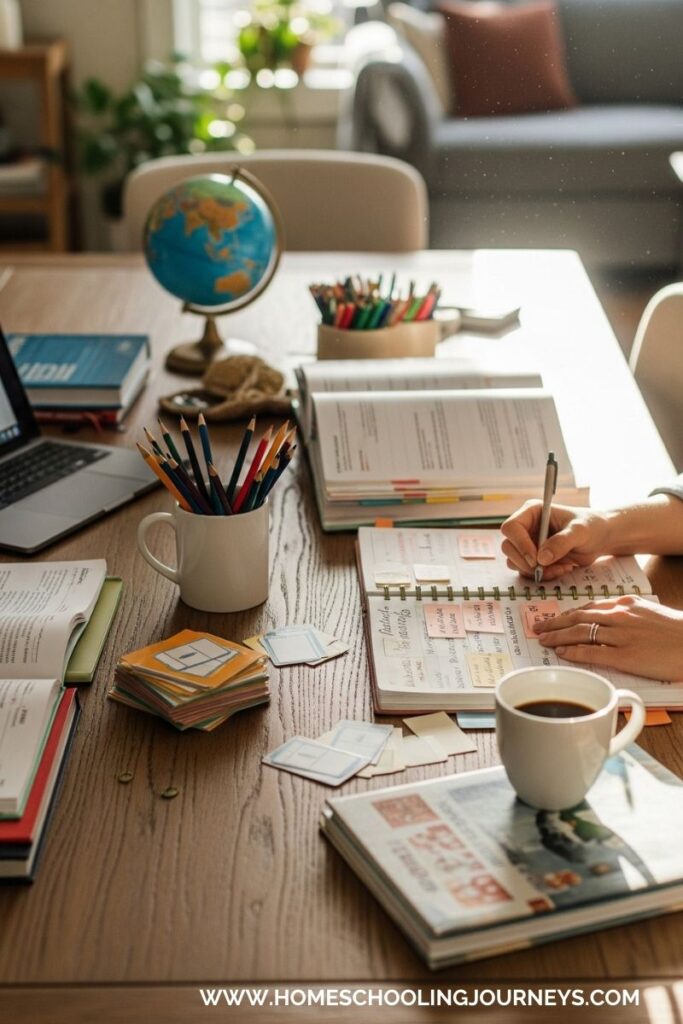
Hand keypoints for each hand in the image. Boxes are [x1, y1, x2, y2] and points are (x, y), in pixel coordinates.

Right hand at [500, 501, 612, 579]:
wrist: (600, 538)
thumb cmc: (591, 526)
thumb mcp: (580, 531)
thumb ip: (562, 542)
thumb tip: (542, 558)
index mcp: (532, 512)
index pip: (511, 527)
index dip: (519, 544)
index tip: (536, 559)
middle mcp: (526, 528)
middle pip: (508, 547)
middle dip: (525, 562)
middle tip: (546, 568)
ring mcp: (528, 544)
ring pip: (515, 562)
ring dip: (535, 571)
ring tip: (561, 568)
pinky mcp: (533, 558)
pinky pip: (527, 572)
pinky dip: (542, 575)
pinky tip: (562, 569)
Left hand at [534, 595, 682, 680]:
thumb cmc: (677, 631)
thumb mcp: (650, 613)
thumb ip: (628, 614)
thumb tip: (610, 620)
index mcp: (625, 604)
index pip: (588, 607)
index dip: (567, 614)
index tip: (555, 619)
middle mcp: (619, 616)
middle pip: (577, 617)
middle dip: (555, 623)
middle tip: (538, 628)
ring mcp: (621, 636)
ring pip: (580, 632)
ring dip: (557, 637)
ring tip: (543, 640)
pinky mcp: (626, 656)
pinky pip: (592, 652)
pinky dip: (574, 652)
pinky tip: (562, 653)